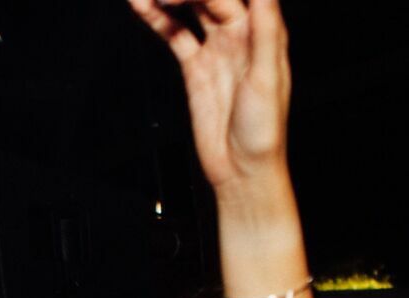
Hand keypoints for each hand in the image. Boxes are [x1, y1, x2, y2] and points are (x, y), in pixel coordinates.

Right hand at [127, 0, 290, 192]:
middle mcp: (239, 35)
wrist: (240, 170)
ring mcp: (215, 49)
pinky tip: (141, 5)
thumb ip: (265, 31)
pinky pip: (174, 34)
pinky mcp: (195, 66)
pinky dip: (156, 18)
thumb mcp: (267, 78)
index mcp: (263, 32)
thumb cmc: (264, 132)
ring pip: (190, 9)